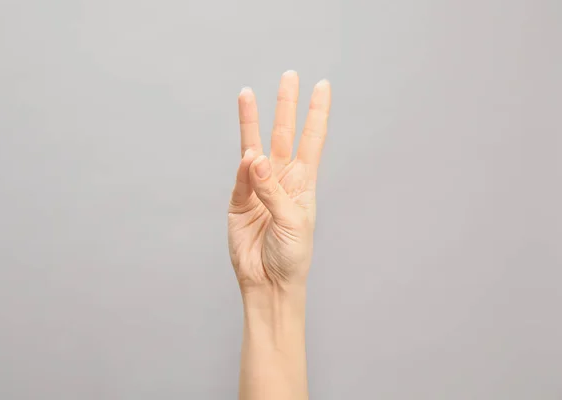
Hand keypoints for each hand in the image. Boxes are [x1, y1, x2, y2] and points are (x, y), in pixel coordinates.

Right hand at [228, 71, 330, 290]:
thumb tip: (253, 157)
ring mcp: (258, 188)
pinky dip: (243, 169)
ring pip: (254, 147)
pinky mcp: (238, 201)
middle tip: (289, 75)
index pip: (312, 140)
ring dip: (251, 121)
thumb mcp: (292, 222)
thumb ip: (272, 190)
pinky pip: (240, 179)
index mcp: (303, 182)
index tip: (323, 86)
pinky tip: (248, 160)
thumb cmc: (291, 255)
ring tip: (246, 94)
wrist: (268, 282)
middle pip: (283, 134)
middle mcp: (281, 179)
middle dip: (286, 105)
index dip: (317, 113)